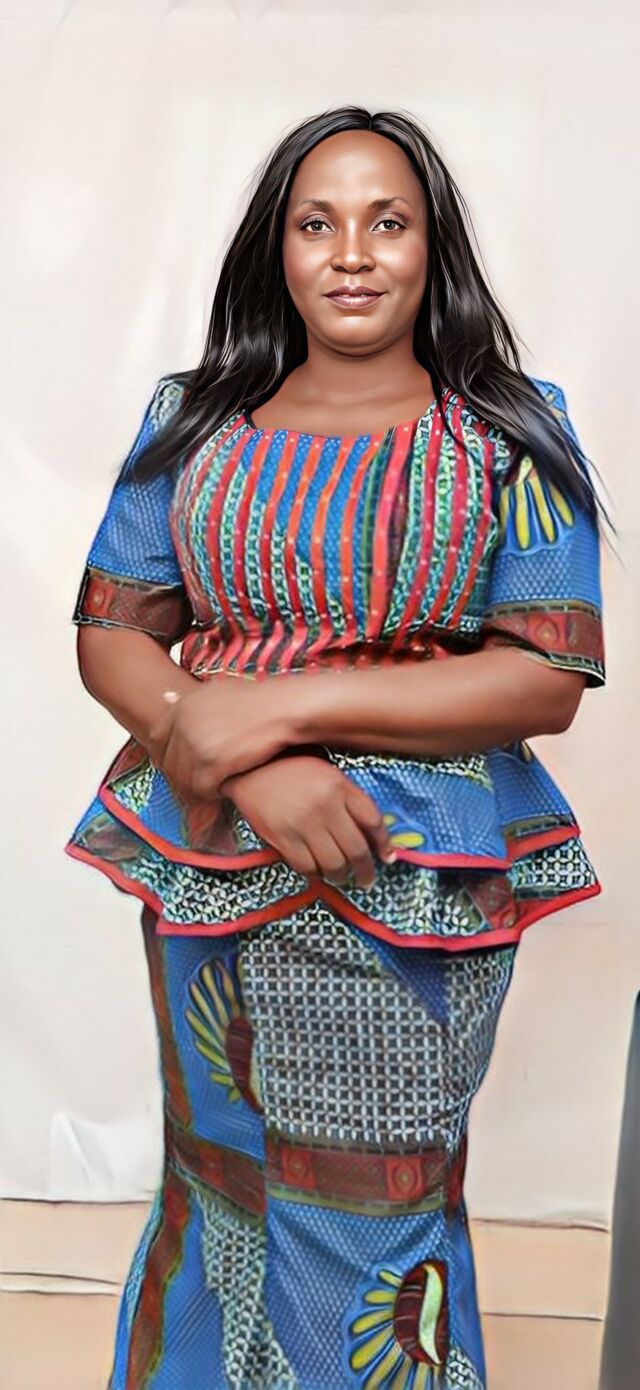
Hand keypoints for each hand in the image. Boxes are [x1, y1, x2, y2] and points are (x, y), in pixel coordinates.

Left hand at [146, 675, 292, 800]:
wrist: (286, 709)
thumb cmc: (261, 700)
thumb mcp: (220, 688)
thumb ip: (192, 701)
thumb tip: (166, 698)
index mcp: (183, 705)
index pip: (157, 737)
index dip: (168, 753)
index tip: (181, 762)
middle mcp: (184, 724)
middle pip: (168, 761)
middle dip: (182, 774)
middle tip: (201, 779)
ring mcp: (196, 744)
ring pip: (184, 778)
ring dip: (198, 785)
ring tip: (217, 784)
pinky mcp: (212, 764)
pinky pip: (202, 788)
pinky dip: (214, 791)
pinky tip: (227, 786)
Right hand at [220, 755, 396, 889]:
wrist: (249, 769)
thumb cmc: (292, 770)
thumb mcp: (327, 774)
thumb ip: (348, 799)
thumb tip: (369, 835)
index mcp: (340, 786)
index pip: (373, 820)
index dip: (383, 844)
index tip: (387, 857)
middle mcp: (326, 805)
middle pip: (356, 849)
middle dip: (365, 871)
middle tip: (367, 880)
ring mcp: (304, 823)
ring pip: (334, 863)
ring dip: (341, 877)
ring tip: (342, 878)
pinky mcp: (283, 838)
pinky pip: (307, 867)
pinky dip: (316, 875)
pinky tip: (319, 873)